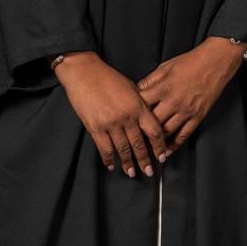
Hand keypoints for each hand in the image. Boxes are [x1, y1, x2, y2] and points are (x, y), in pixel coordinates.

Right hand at [53, 52, 167, 177]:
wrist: (84, 73)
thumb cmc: (108, 78)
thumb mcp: (131, 88)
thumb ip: (140, 105)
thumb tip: (147, 120)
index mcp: (139, 106)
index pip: (154, 131)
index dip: (159, 146)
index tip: (162, 156)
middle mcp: (127, 117)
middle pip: (139, 144)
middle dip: (144, 160)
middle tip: (148, 172)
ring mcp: (111, 123)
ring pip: (123, 149)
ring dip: (128, 163)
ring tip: (132, 173)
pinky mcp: (95, 127)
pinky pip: (104, 148)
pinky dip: (109, 159)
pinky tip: (112, 165)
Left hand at [137, 37, 245, 153]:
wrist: (216, 62)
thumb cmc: (190, 62)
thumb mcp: (165, 66)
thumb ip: (150, 80)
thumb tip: (136, 91)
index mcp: (163, 88)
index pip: (141, 105)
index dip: (132, 112)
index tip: (126, 119)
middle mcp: (173, 102)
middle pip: (152, 123)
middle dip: (141, 132)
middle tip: (132, 139)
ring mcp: (186, 111)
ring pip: (166, 132)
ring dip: (155, 142)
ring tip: (146, 148)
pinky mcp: (197, 116)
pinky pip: (184, 135)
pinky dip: (174, 145)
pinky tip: (166, 151)